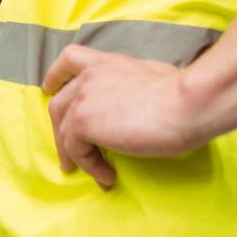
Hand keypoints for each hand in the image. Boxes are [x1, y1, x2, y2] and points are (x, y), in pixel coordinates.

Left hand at [42, 45, 212, 187]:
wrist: (187, 103)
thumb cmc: (183, 94)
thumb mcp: (154, 76)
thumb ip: (134, 83)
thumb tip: (140, 99)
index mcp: (107, 63)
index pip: (70, 60)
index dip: (56, 75)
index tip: (49, 88)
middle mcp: (90, 76)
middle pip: (60, 103)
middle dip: (61, 128)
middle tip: (69, 151)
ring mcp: (83, 99)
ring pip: (63, 129)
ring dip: (72, 153)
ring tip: (86, 170)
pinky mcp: (83, 123)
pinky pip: (76, 150)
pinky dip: (89, 166)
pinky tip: (107, 176)